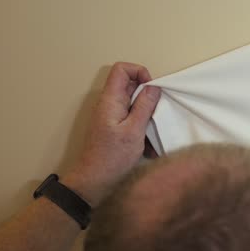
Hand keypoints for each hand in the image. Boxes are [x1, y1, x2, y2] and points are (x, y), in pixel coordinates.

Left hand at [64, 62, 161, 205]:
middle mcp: (108, 105)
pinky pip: (131, 121)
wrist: (94, 181)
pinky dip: (141, 130)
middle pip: (130, 87)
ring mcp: (110, 117)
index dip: (139, 72)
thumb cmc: (111, 158)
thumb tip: (153, 87)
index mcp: (110, 100)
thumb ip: (144, 106)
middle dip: (147, 98)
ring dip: (146, 118)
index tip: (152, 89)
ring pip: (133, 105)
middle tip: (156, 115)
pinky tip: (147, 148)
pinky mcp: (113, 129)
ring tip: (152, 136)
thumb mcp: (134, 131)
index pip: (122, 69)